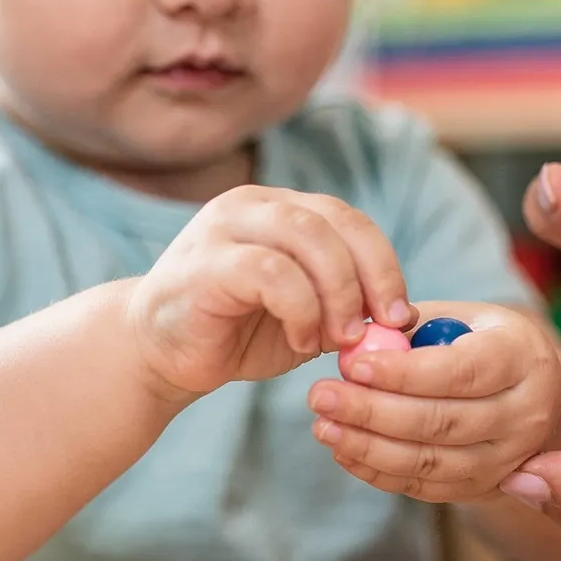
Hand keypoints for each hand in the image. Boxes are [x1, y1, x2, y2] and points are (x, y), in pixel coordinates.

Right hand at [128, 186, 415, 397]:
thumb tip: (404, 318)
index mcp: (281, 209)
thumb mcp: (305, 318)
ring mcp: (224, 228)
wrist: (157, 354)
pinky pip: (271, 273)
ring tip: (340, 339)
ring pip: (306, 238)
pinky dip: (301, 310)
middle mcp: (253, 205)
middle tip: (382, 326)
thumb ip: (346, 308)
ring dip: (338, 293)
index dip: (384, 263)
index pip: (348, 218)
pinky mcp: (204, 263)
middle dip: (370, 276)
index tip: (400, 314)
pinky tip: (300, 342)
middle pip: (333, 221)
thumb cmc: (234, 333)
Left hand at [306, 305, 560, 502]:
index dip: (403, 374)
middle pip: (442, 422)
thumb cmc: (481, 342)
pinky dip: (379, 472)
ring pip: (431, 462)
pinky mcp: (484, 488)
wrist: (534, 393)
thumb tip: (355, 339)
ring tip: (324, 426)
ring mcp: (507, 459)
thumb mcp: (461, 317)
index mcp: (521, 358)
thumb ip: (413, 324)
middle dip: (373, 412)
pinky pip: (425, 487)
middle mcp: (524, 413)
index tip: (353, 366)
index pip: (460, 372)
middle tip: (321, 396)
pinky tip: (344, 450)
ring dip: (369, 447)